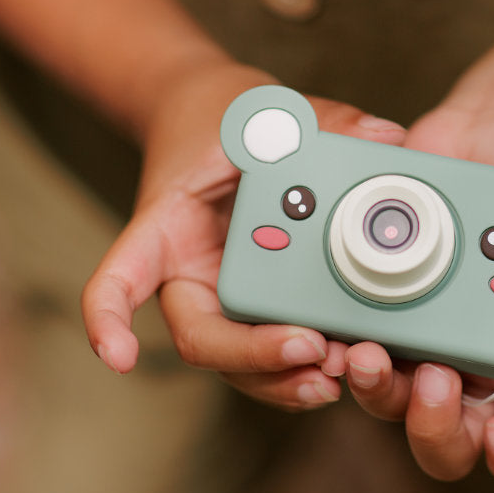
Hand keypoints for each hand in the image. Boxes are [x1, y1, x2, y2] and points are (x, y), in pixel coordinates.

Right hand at [81, 60, 404, 409]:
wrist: (227, 133)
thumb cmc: (231, 121)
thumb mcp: (270, 112)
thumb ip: (325, 119)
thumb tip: (384, 134)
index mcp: (166, 229)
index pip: (121, 276)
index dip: (109, 318)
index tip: (120, 356)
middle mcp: (190, 276)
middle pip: (202, 339)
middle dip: (253, 356)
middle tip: (311, 347)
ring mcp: (224, 297)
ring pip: (240, 362)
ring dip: (283, 380)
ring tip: (336, 375)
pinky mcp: (260, 307)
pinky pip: (274, 349)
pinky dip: (304, 366)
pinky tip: (348, 365)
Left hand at [344, 102, 493, 480]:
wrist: (491, 128)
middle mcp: (470, 357)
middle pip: (450, 437)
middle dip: (435, 431)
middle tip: (433, 382)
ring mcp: (420, 329)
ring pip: (390, 397)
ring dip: (376, 391)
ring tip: (366, 352)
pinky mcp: (375, 296)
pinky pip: (350, 339)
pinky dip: (338, 347)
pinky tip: (334, 330)